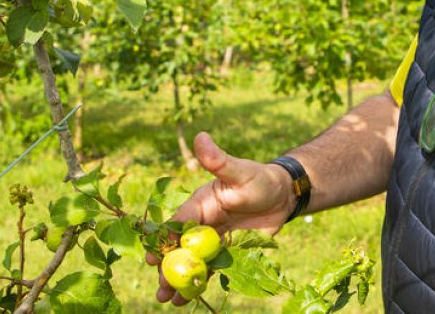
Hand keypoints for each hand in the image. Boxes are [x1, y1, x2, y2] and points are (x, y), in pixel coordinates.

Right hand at [147, 131, 293, 304]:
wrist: (282, 196)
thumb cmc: (258, 178)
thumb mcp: (239, 171)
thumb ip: (219, 160)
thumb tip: (201, 136)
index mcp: (199, 205)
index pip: (177, 225)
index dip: (163, 241)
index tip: (152, 258)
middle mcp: (201, 223)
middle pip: (179, 248)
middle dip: (168, 268)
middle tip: (160, 289)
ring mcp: (213, 240)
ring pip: (192, 262)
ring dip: (179, 281)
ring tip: (168, 300)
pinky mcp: (227, 251)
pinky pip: (210, 269)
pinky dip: (199, 283)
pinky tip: (188, 299)